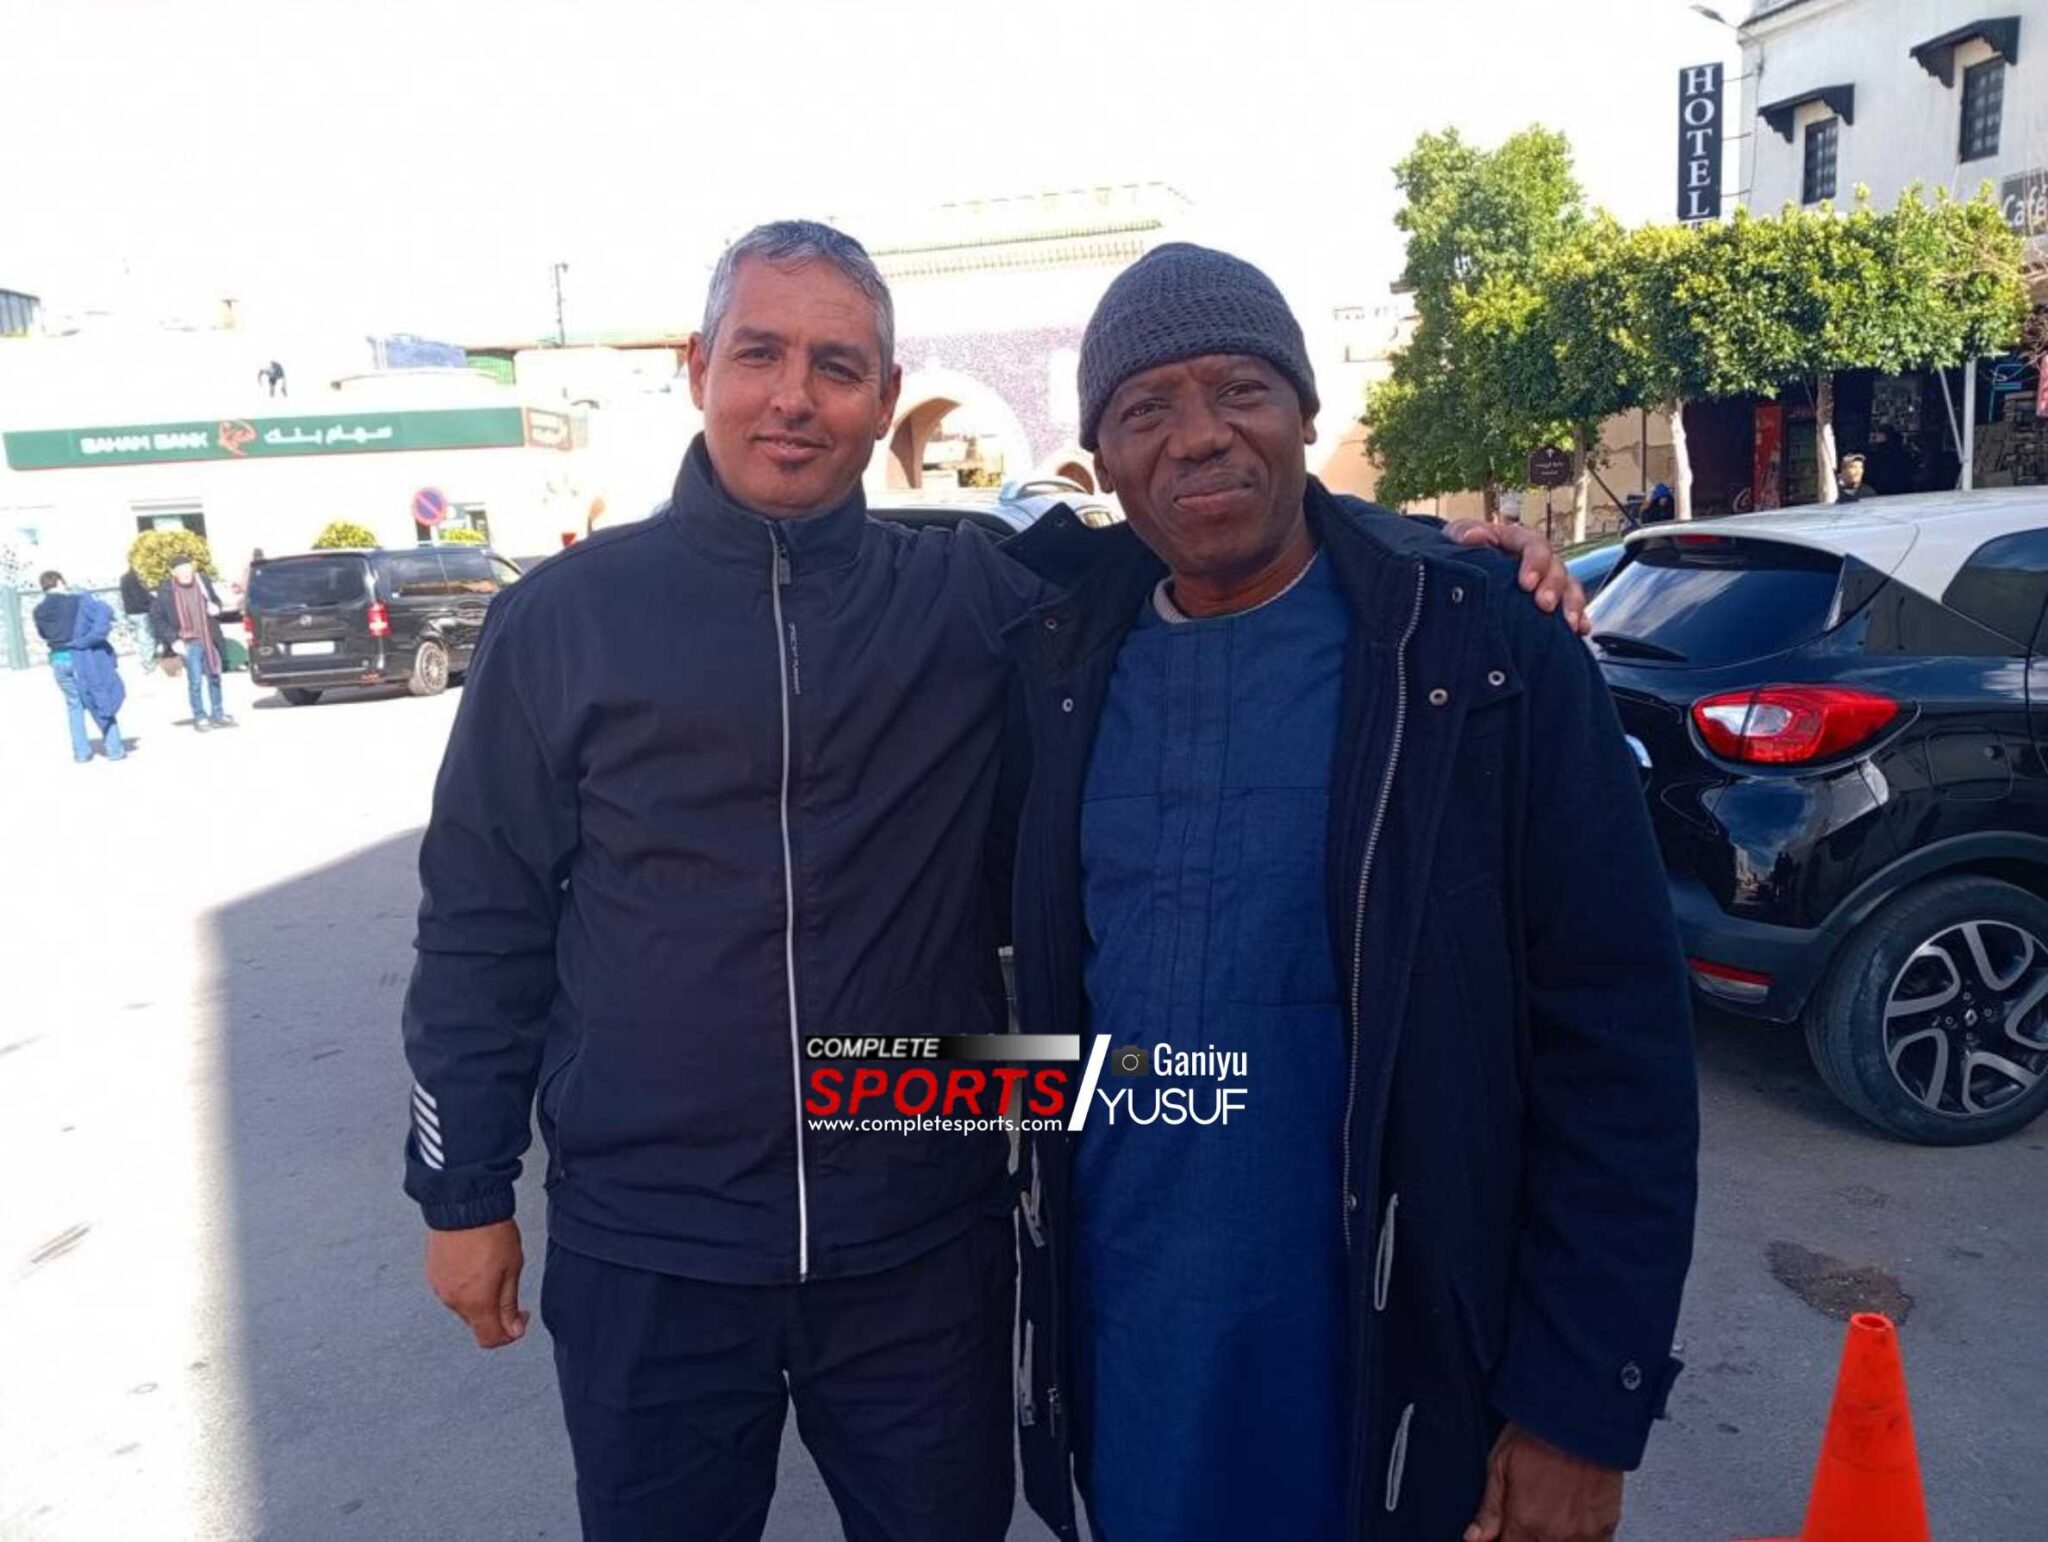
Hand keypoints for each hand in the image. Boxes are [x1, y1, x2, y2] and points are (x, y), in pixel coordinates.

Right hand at [425, 1219, 528, 1348]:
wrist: (463, 1204)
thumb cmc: (490, 1231)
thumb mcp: (512, 1267)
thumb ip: (510, 1303)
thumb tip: (513, 1329)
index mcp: (475, 1303)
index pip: (489, 1339)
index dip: (509, 1334)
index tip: (520, 1315)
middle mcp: (453, 1300)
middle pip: (477, 1322)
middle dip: (495, 1312)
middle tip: (508, 1286)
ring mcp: (439, 1287)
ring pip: (464, 1305)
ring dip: (479, 1296)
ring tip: (491, 1267)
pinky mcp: (433, 1273)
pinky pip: (452, 1289)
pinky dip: (465, 1284)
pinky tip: (475, 1263)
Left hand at [1444, 520, 1591, 635]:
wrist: (1459, 568)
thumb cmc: (1460, 548)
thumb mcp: (1456, 536)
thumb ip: (1463, 533)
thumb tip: (1472, 537)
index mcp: (1517, 539)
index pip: (1534, 545)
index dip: (1535, 562)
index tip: (1526, 583)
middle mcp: (1537, 558)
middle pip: (1556, 568)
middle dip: (1554, 587)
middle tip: (1544, 605)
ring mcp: (1546, 579)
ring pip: (1569, 587)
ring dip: (1572, 604)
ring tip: (1569, 624)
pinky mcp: (1550, 600)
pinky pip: (1572, 607)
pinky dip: (1579, 618)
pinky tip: (1581, 630)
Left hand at [1466, 1424, 1622, 1541]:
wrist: (1582, 1415)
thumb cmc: (1539, 1431)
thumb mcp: (1499, 1463)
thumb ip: (1489, 1509)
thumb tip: (1473, 1538)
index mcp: (1525, 1522)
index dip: (1505, 1539)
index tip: (1506, 1529)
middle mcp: (1555, 1534)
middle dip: (1527, 1537)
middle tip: (1528, 1516)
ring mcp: (1584, 1534)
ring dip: (1552, 1538)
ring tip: (1549, 1515)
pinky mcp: (1607, 1526)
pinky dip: (1581, 1539)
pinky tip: (1572, 1523)